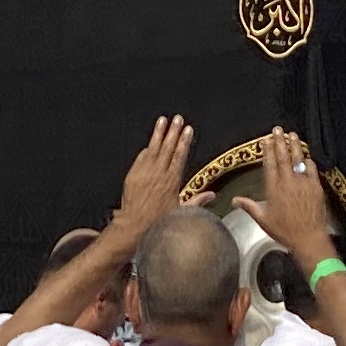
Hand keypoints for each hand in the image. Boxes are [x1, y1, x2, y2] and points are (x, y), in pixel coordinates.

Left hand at [108, 117, 193, 245]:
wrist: (134, 227)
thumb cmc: (158, 221)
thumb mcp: (181, 211)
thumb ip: (197, 200)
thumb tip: (212, 195)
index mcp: (172, 181)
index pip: (179, 156)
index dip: (184, 141)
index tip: (187, 130)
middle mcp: (158, 174)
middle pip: (167, 148)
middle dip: (173, 131)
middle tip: (177, 118)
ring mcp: (144, 172)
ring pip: (153, 148)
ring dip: (158, 133)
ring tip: (162, 120)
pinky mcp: (133, 174)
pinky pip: (141, 157)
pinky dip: (147, 149)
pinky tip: (150, 142)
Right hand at [254, 132, 337, 267]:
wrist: (308, 237)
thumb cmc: (284, 230)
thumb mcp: (263, 219)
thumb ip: (249, 206)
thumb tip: (234, 200)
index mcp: (273, 188)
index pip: (269, 163)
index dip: (267, 150)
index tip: (266, 140)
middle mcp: (287, 181)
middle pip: (283, 157)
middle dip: (280, 141)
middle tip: (278, 129)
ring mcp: (303, 182)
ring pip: (298, 159)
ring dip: (295, 145)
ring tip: (292, 134)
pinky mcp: (316, 186)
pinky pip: (312, 169)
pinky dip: (308, 161)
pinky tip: (306, 156)